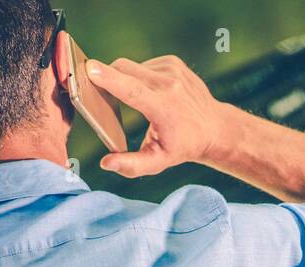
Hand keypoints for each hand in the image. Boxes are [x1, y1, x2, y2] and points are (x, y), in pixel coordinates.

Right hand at [86, 56, 231, 177]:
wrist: (214, 128)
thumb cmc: (182, 147)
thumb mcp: (159, 161)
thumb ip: (131, 165)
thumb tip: (106, 163)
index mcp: (164, 108)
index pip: (131, 89)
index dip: (109, 79)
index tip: (90, 70)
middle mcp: (169, 84)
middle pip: (123, 70)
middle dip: (107, 78)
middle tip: (102, 94)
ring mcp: (172, 70)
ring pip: (131, 66)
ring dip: (125, 80)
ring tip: (138, 102)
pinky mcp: (173, 62)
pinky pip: (143, 65)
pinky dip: (139, 76)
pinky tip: (151, 92)